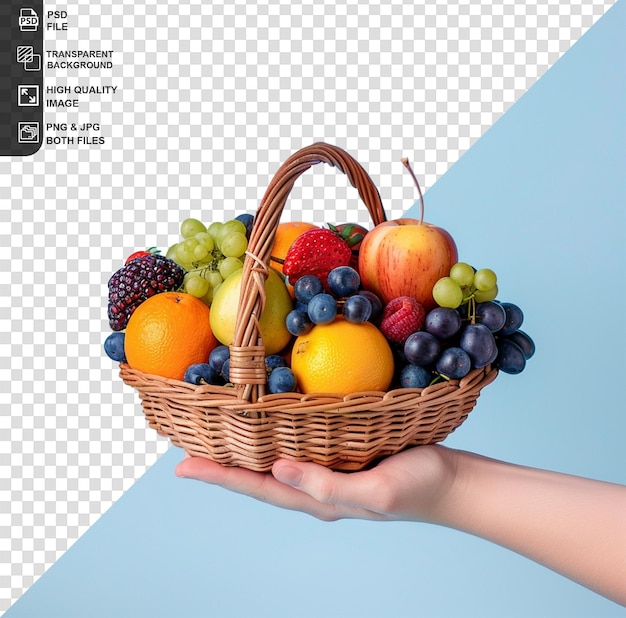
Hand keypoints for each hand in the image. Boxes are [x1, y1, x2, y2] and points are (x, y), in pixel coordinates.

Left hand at [175, 445, 457, 522]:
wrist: (454, 482)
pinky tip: (274, 427)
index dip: (219, 476)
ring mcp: (330, 473)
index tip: (181, 465)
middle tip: (188, 449)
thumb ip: (327, 485)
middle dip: (222, 465)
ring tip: (220, 438)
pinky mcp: (345, 457)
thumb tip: (277, 468)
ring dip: (245, 453)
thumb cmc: (420, 487)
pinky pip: (300, 447)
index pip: (258, 487)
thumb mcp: (376, 490)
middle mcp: (317, 488)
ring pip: (275, 462)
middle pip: (259, 477)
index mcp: (319, 499)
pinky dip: (276, 439)